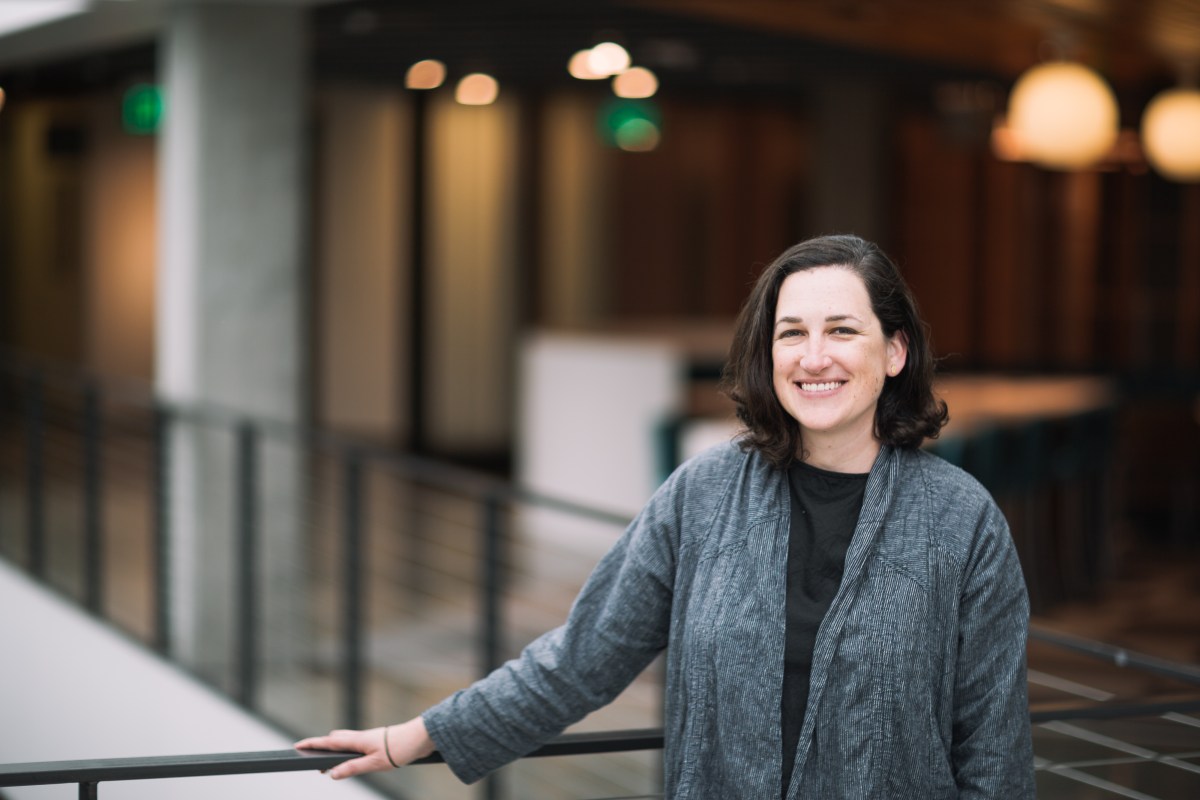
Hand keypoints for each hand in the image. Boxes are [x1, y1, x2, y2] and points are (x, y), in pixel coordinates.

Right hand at [294, 717, 435, 779]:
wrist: (421, 737)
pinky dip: (346, 749)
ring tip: (326, 760)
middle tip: (309, 756)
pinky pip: (355, 743)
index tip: (297, 745)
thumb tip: (332, 773)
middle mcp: (361, 736)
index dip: (312, 743)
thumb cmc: (400, 748)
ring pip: (346, 740)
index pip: (329, 741)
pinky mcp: (377, 741)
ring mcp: (369, 737)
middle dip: (321, 746)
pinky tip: (350, 757)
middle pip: (335, 739)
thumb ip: (353, 768)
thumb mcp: (374, 763)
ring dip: (334, 748)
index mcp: (357, 740)